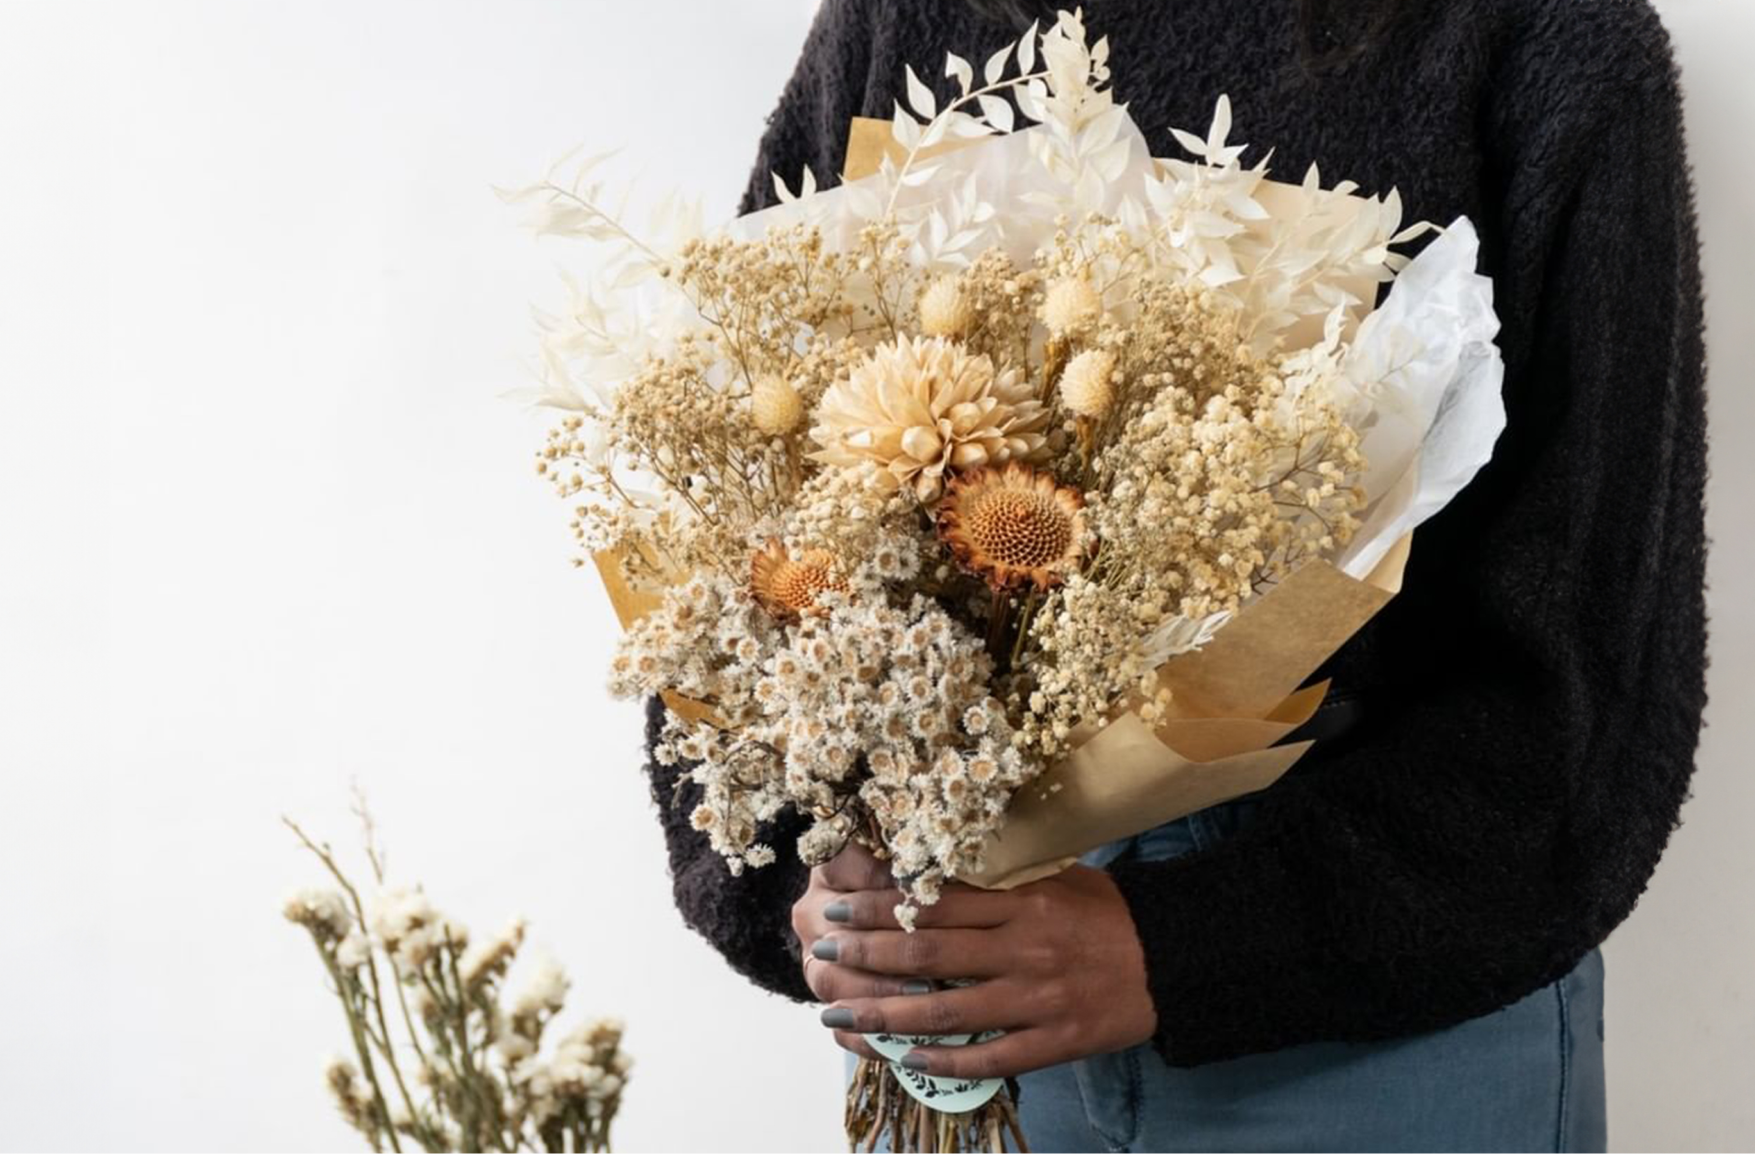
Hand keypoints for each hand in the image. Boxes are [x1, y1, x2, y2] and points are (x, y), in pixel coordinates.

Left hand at [794, 855, 1157, 1078]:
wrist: (1169, 958)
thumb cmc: (1105, 911)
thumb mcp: (1053, 876)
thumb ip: (996, 877)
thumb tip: (928, 866)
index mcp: (1022, 900)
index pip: (934, 901)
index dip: (879, 904)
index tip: (837, 905)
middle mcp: (1023, 948)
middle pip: (927, 952)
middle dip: (865, 954)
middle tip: (821, 951)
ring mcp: (1036, 999)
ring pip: (946, 1010)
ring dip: (885, 1013)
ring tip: (840, 1012)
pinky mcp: (1053, 1041)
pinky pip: (987, 1056)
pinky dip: (943, 1061)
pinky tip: (905, 1058)